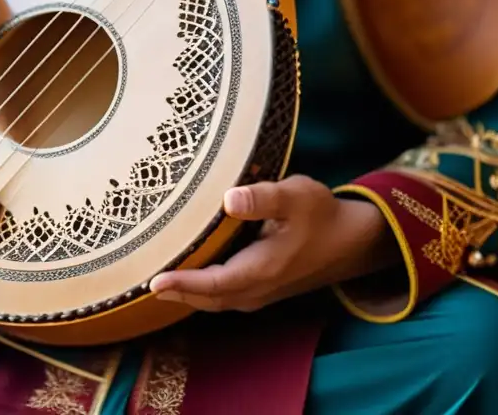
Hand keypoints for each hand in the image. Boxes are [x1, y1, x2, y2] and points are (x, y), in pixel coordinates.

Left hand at [149, 175, 396, 311]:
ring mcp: (262, 292)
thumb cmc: (322, 214)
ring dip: (189, 295)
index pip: (213, 283)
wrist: (353, 239)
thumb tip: (229, 198)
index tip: (153, 281)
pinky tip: (193, 277)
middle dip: (178, 293)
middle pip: (209, 299)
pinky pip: (226, 296)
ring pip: (217, 301)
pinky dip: (205, 291)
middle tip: (144, 284)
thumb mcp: (295, 196)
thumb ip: (263, 198)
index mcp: (262, 269)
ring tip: (160, 283)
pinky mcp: (265, 287)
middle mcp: (258, 288)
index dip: (183, 283)